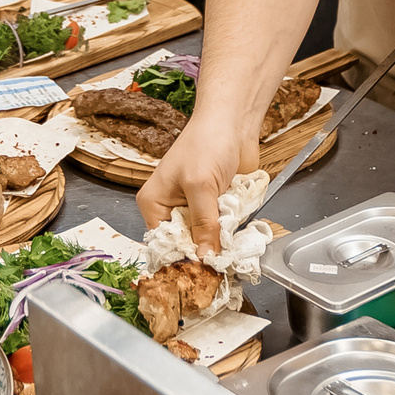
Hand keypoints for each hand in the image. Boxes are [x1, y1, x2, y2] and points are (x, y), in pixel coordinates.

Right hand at [136, 116, 256, 253]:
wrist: (233, 121)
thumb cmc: (207, 143)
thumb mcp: (201, 186)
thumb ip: (203, 225)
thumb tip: (204, 259)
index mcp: (154, 203)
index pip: (164, 244)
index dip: (183, 259)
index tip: (204, 272)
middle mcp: (172, 208)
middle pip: (187, 244)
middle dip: (206, 248)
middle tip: (223, 255)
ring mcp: (195, 207)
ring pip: (208, 237)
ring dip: (222, 236)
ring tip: (232, 228)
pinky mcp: (215, 205)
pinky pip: (223, 227)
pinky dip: (233, 226)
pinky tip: (239, 219)